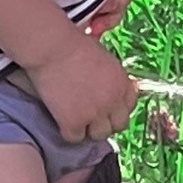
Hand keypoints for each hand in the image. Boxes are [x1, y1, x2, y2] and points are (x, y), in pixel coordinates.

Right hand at [20, 30, 139, 145]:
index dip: (117, 108)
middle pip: (119, 125)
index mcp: (122, 83)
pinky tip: (61, 120)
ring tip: (76, 119)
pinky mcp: (74, 122)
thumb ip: (110, 76)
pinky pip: (75, 138)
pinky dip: (68, 131)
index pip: (129, 106)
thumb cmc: (73, 44)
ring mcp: (95, 113)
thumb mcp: (103, 57)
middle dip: (107, 122)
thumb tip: (106, 88)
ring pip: (99, 135)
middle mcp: (113, 100)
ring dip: (89, 129)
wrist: (52, 48)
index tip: (107, 107)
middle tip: (92, 116)